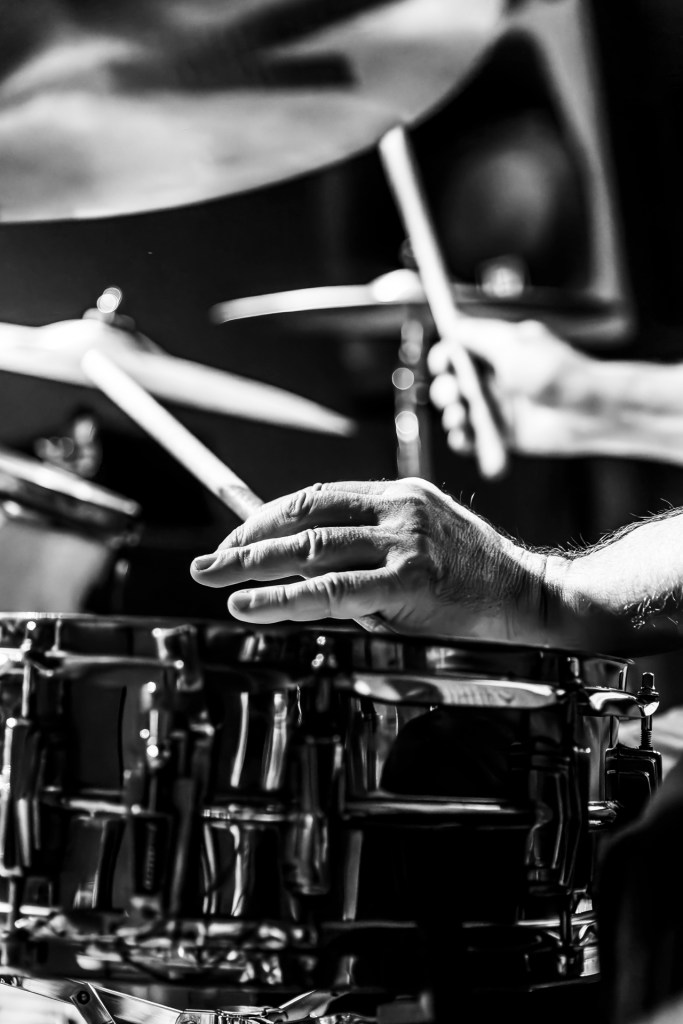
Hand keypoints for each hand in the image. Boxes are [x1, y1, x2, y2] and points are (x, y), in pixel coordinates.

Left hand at [190, 477, 548, 641]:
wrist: (531, 597)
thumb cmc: (471, 578)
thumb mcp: (417, 545)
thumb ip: (364, 549)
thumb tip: (296, 563)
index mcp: (397, 495)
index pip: (315, 498)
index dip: (266, 518)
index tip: (233, 539)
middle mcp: (398, 509)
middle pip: (304, 518)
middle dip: (246, 542)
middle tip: (205, 562)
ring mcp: (405, 541)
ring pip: (312, 550)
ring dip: (254, 566)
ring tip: (215, 580)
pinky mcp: (412, 579)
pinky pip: (333, 589)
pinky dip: (285, 597)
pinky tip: (252, 604)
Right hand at [428, 318, 596, 457]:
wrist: (591, 411)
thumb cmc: (558, 373)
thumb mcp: (513, 346)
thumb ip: (479, 336)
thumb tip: (453, 325)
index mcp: (499, 350)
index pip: (459, 350)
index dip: (445, 358)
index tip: (443, 365)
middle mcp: (496, 378)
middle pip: (453, 383)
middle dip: (446, 390)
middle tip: (455, 396)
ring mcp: (500, 408)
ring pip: (459, 412)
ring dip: (452, 415)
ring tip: (460, 418)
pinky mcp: (504, 435)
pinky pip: (473, 438)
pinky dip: (463, 440)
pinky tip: (463, 438)